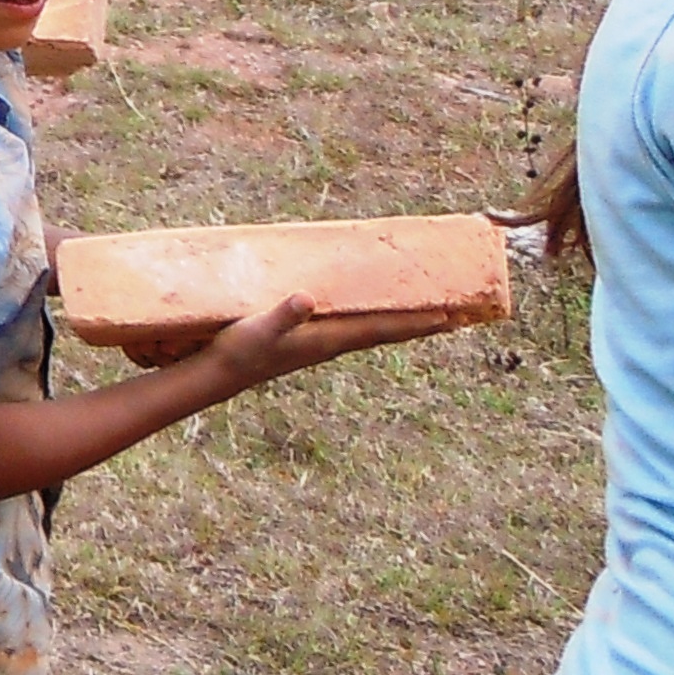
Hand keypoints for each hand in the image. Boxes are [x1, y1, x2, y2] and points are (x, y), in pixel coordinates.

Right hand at [184, 295, 435, 387]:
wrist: (217, 375)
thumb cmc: (237, 350)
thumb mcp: (259, 328)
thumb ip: (283, 315)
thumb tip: (306, 299)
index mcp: (328, 339)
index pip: (381, 328)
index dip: (414, 321)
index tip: (449, 316)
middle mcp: (331, 343)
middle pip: (385, 330)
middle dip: (418, 322)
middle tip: (456, 315)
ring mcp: (320, 343)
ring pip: (370, 330)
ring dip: (398, 321)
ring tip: (424, 313)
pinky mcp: (307, 339)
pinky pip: (350, 326)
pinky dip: (370, 318)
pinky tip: (369, 311)